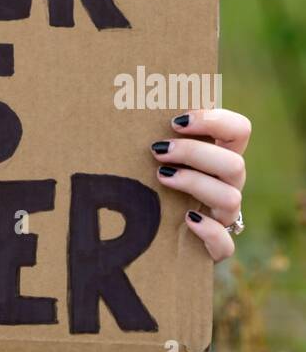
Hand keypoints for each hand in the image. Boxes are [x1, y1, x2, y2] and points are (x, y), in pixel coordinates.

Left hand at [150, 107, 249, 260]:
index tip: (177, 121)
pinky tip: (186, 219)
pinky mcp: (216, 248)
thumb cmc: (148, 180)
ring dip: (195, 183)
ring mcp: (224, 217)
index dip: (216, 121)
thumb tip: (112, 102)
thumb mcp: (154, 154)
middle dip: (195, 153)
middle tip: (158, 150)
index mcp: (219, 156)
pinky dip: (209, 230)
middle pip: (235, 164)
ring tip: (161, 176)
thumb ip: (151, 132)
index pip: (239, 131)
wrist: (148, 235)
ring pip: (231, 198)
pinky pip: (226, 244)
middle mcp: (228, 185)